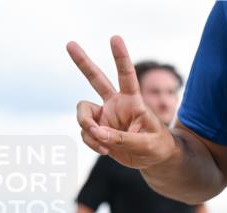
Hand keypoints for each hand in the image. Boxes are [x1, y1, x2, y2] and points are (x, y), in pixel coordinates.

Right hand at [66, 36, 177, 168]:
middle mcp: (116, 104)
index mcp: (132, 101)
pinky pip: (85, 133)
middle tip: (70, 44)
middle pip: (96, 79)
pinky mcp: (98, 130)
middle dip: (83, 62)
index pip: (126, 75)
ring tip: (101, 143)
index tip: (114, 38)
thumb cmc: (156, 147)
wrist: (153, 159)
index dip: (120, 57)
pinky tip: (104, 150)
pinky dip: (91, 143)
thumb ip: (121, 139)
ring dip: (86, 127)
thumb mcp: (145, 144)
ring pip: (83, 113)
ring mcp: (105, 116)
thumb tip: (97, 134)